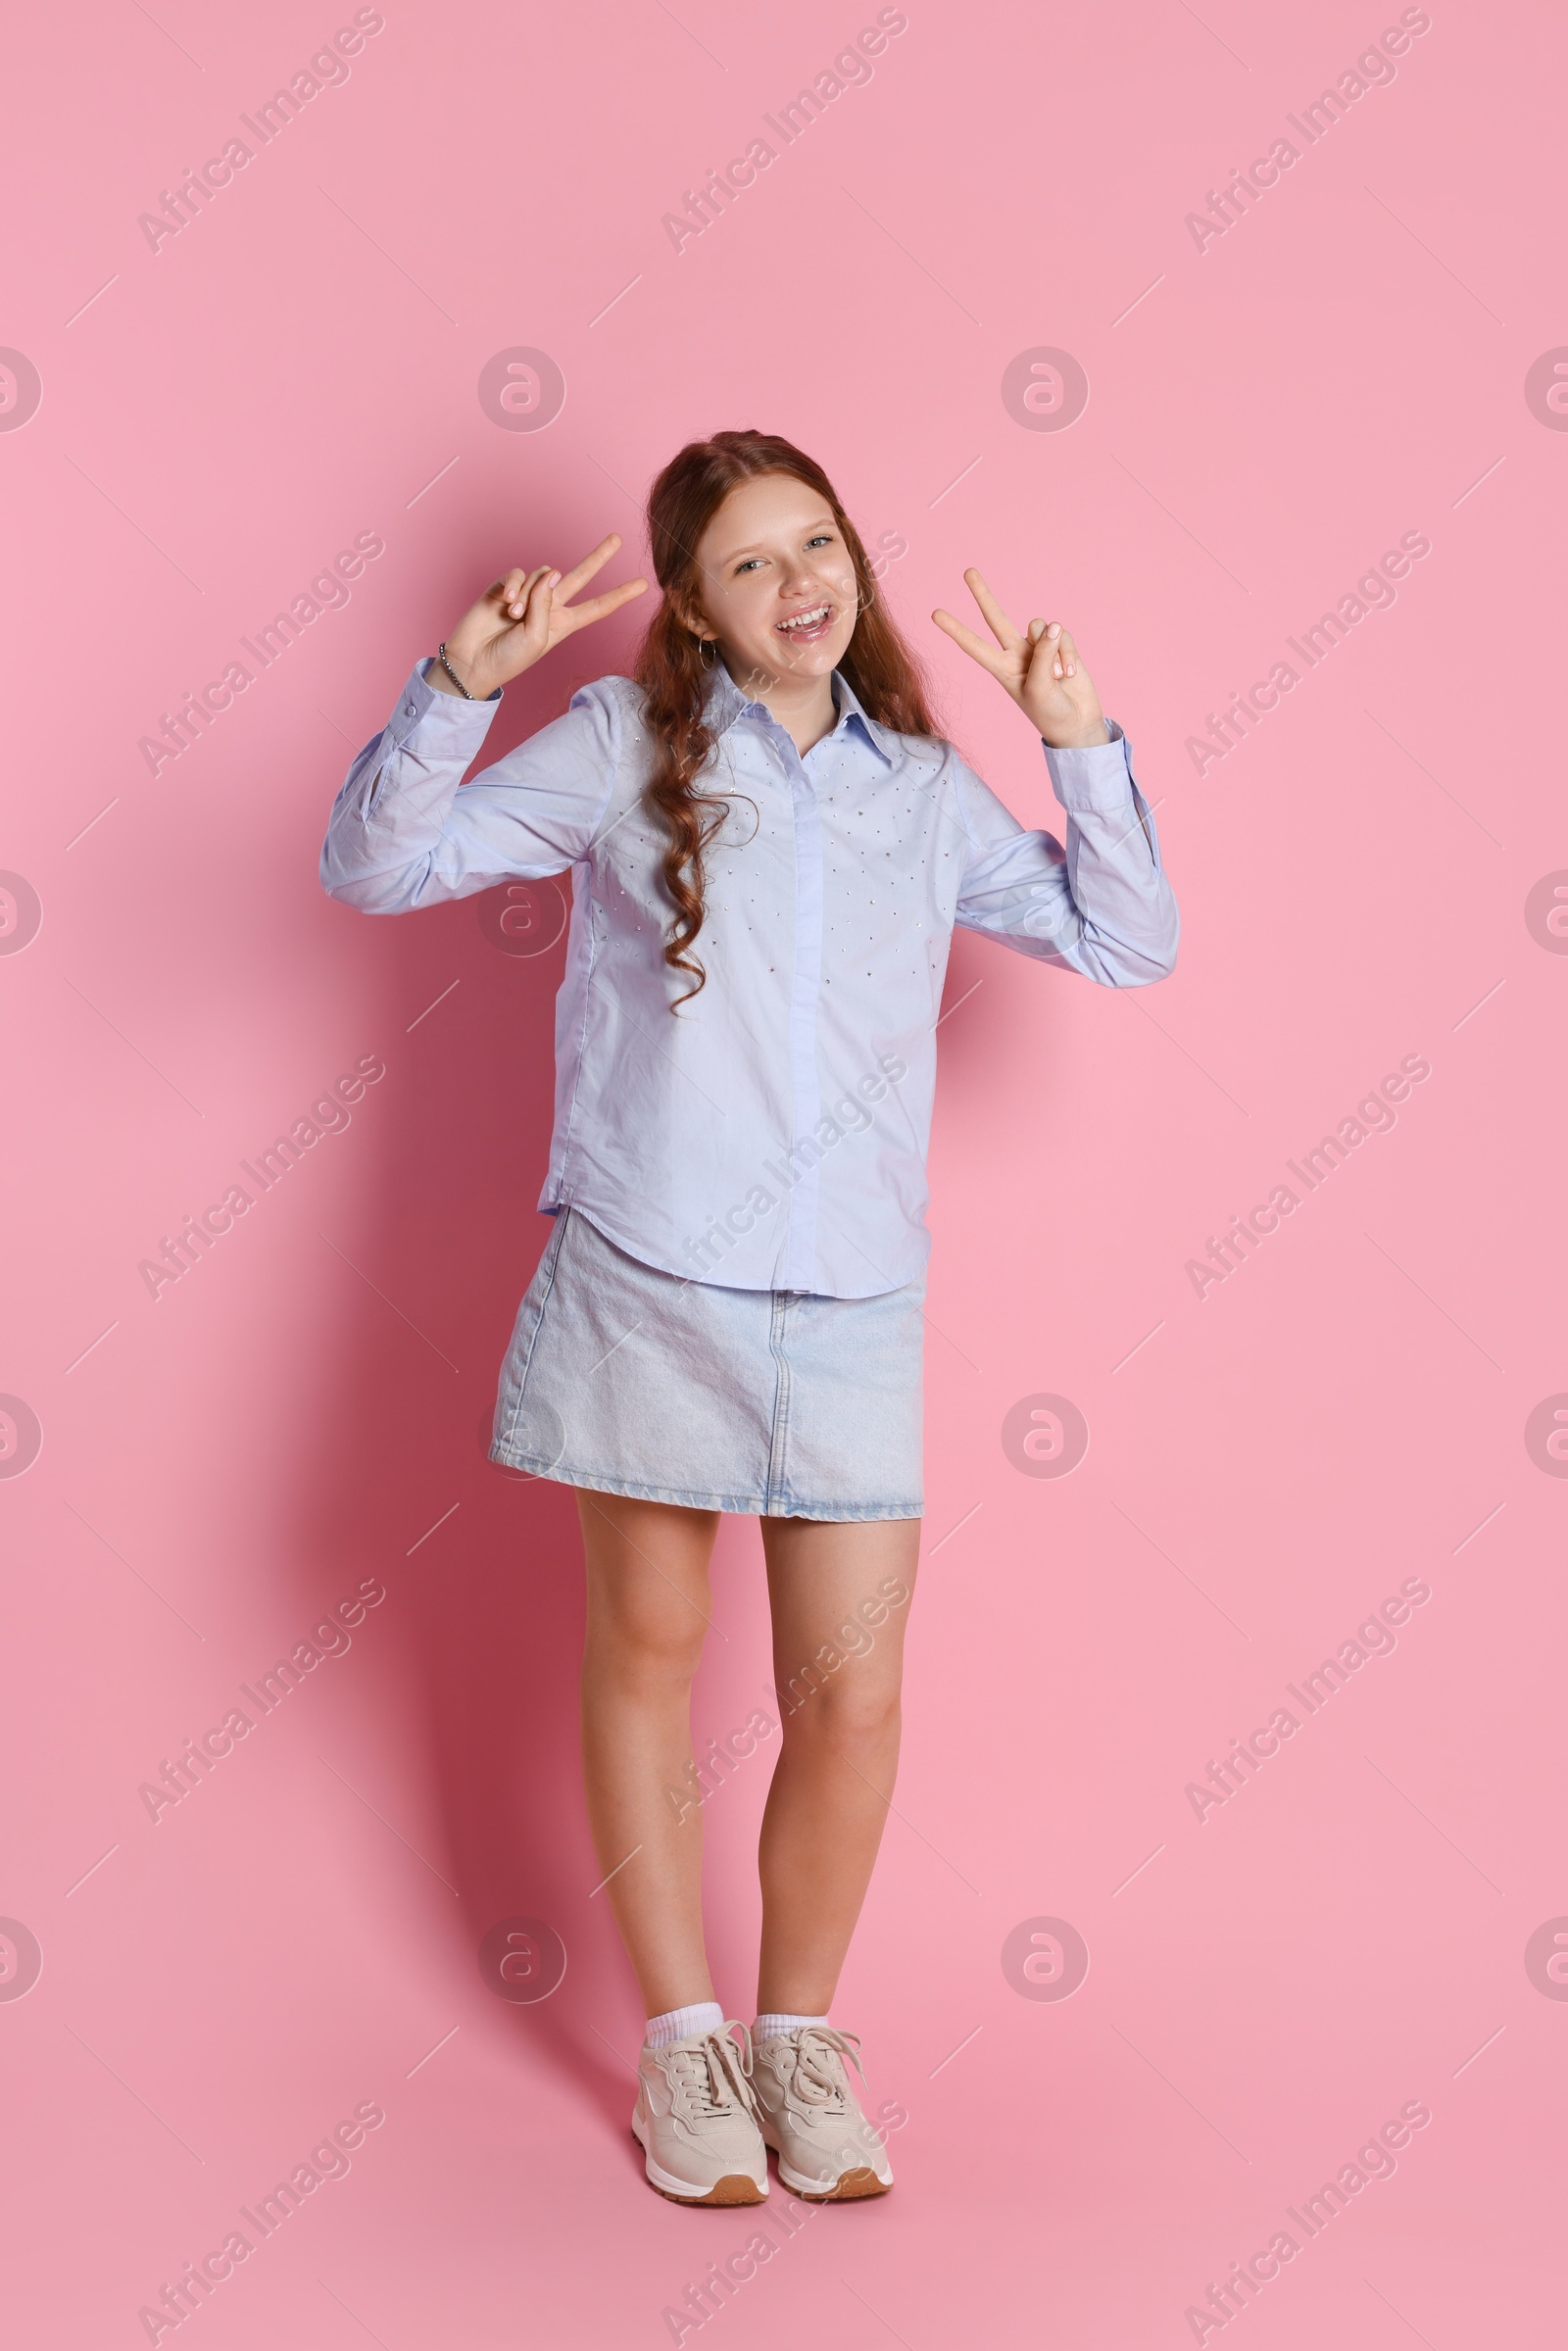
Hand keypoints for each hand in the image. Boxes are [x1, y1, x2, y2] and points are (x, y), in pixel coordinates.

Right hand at [432, 532, 647, 698]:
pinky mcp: (506, 586)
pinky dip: (513, 587)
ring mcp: (529, 595)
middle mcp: (550, 606)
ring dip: (528, 596)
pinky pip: (518, 574)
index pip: (597, 607)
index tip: (643, 585)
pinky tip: (505, 603)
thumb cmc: (508, 658)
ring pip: (541, 575)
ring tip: (512, 618)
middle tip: (618, 538)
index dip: (619, 596)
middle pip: (580, 577)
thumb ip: (546, 604)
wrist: (473, 661)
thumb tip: (552, 571)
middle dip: (599, 557)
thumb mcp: (536, 638)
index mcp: (564, 624)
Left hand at [932, 569, 1107, 747]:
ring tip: (1058, 677)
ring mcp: (1038, 646)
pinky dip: (1067, 653)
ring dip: (1053, 651)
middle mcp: (1016, 652)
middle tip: (967, 571)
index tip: (934, 613)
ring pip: (1040, 626)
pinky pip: (1062, 634)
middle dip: (982, 594)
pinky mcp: (1060, 643)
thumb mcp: (1038, 689)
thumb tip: (1052, 625)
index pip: (974, 646)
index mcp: (1001, 668)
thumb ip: (1042, 655)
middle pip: (995, 617)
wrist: (1077, 723)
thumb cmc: (1050, 712)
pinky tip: (1069, 674)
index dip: (956, 630)